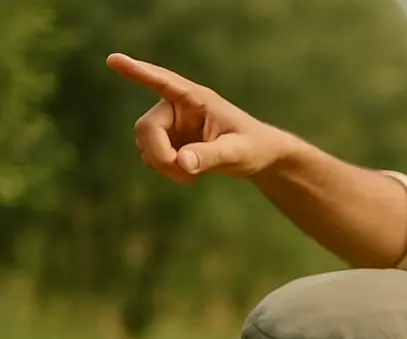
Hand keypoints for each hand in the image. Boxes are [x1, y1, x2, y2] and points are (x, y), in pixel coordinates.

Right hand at [106, 53, 292, 182]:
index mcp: (196, 98)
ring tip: (191, 174)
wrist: (258, 157)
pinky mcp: (168, 141)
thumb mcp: (237, 153)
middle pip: (146, 128)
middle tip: (182, 173)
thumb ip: (211, 156)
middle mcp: (177, 107)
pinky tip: (187, 173)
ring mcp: (169, 124)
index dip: (137, 72)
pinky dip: (165, 169)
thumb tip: (181, 162)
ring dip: (162, 165)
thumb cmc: (254, 147)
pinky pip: (151, 157)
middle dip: (160, 154)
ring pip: (145, 145)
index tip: (113, 59)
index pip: (163, 82)